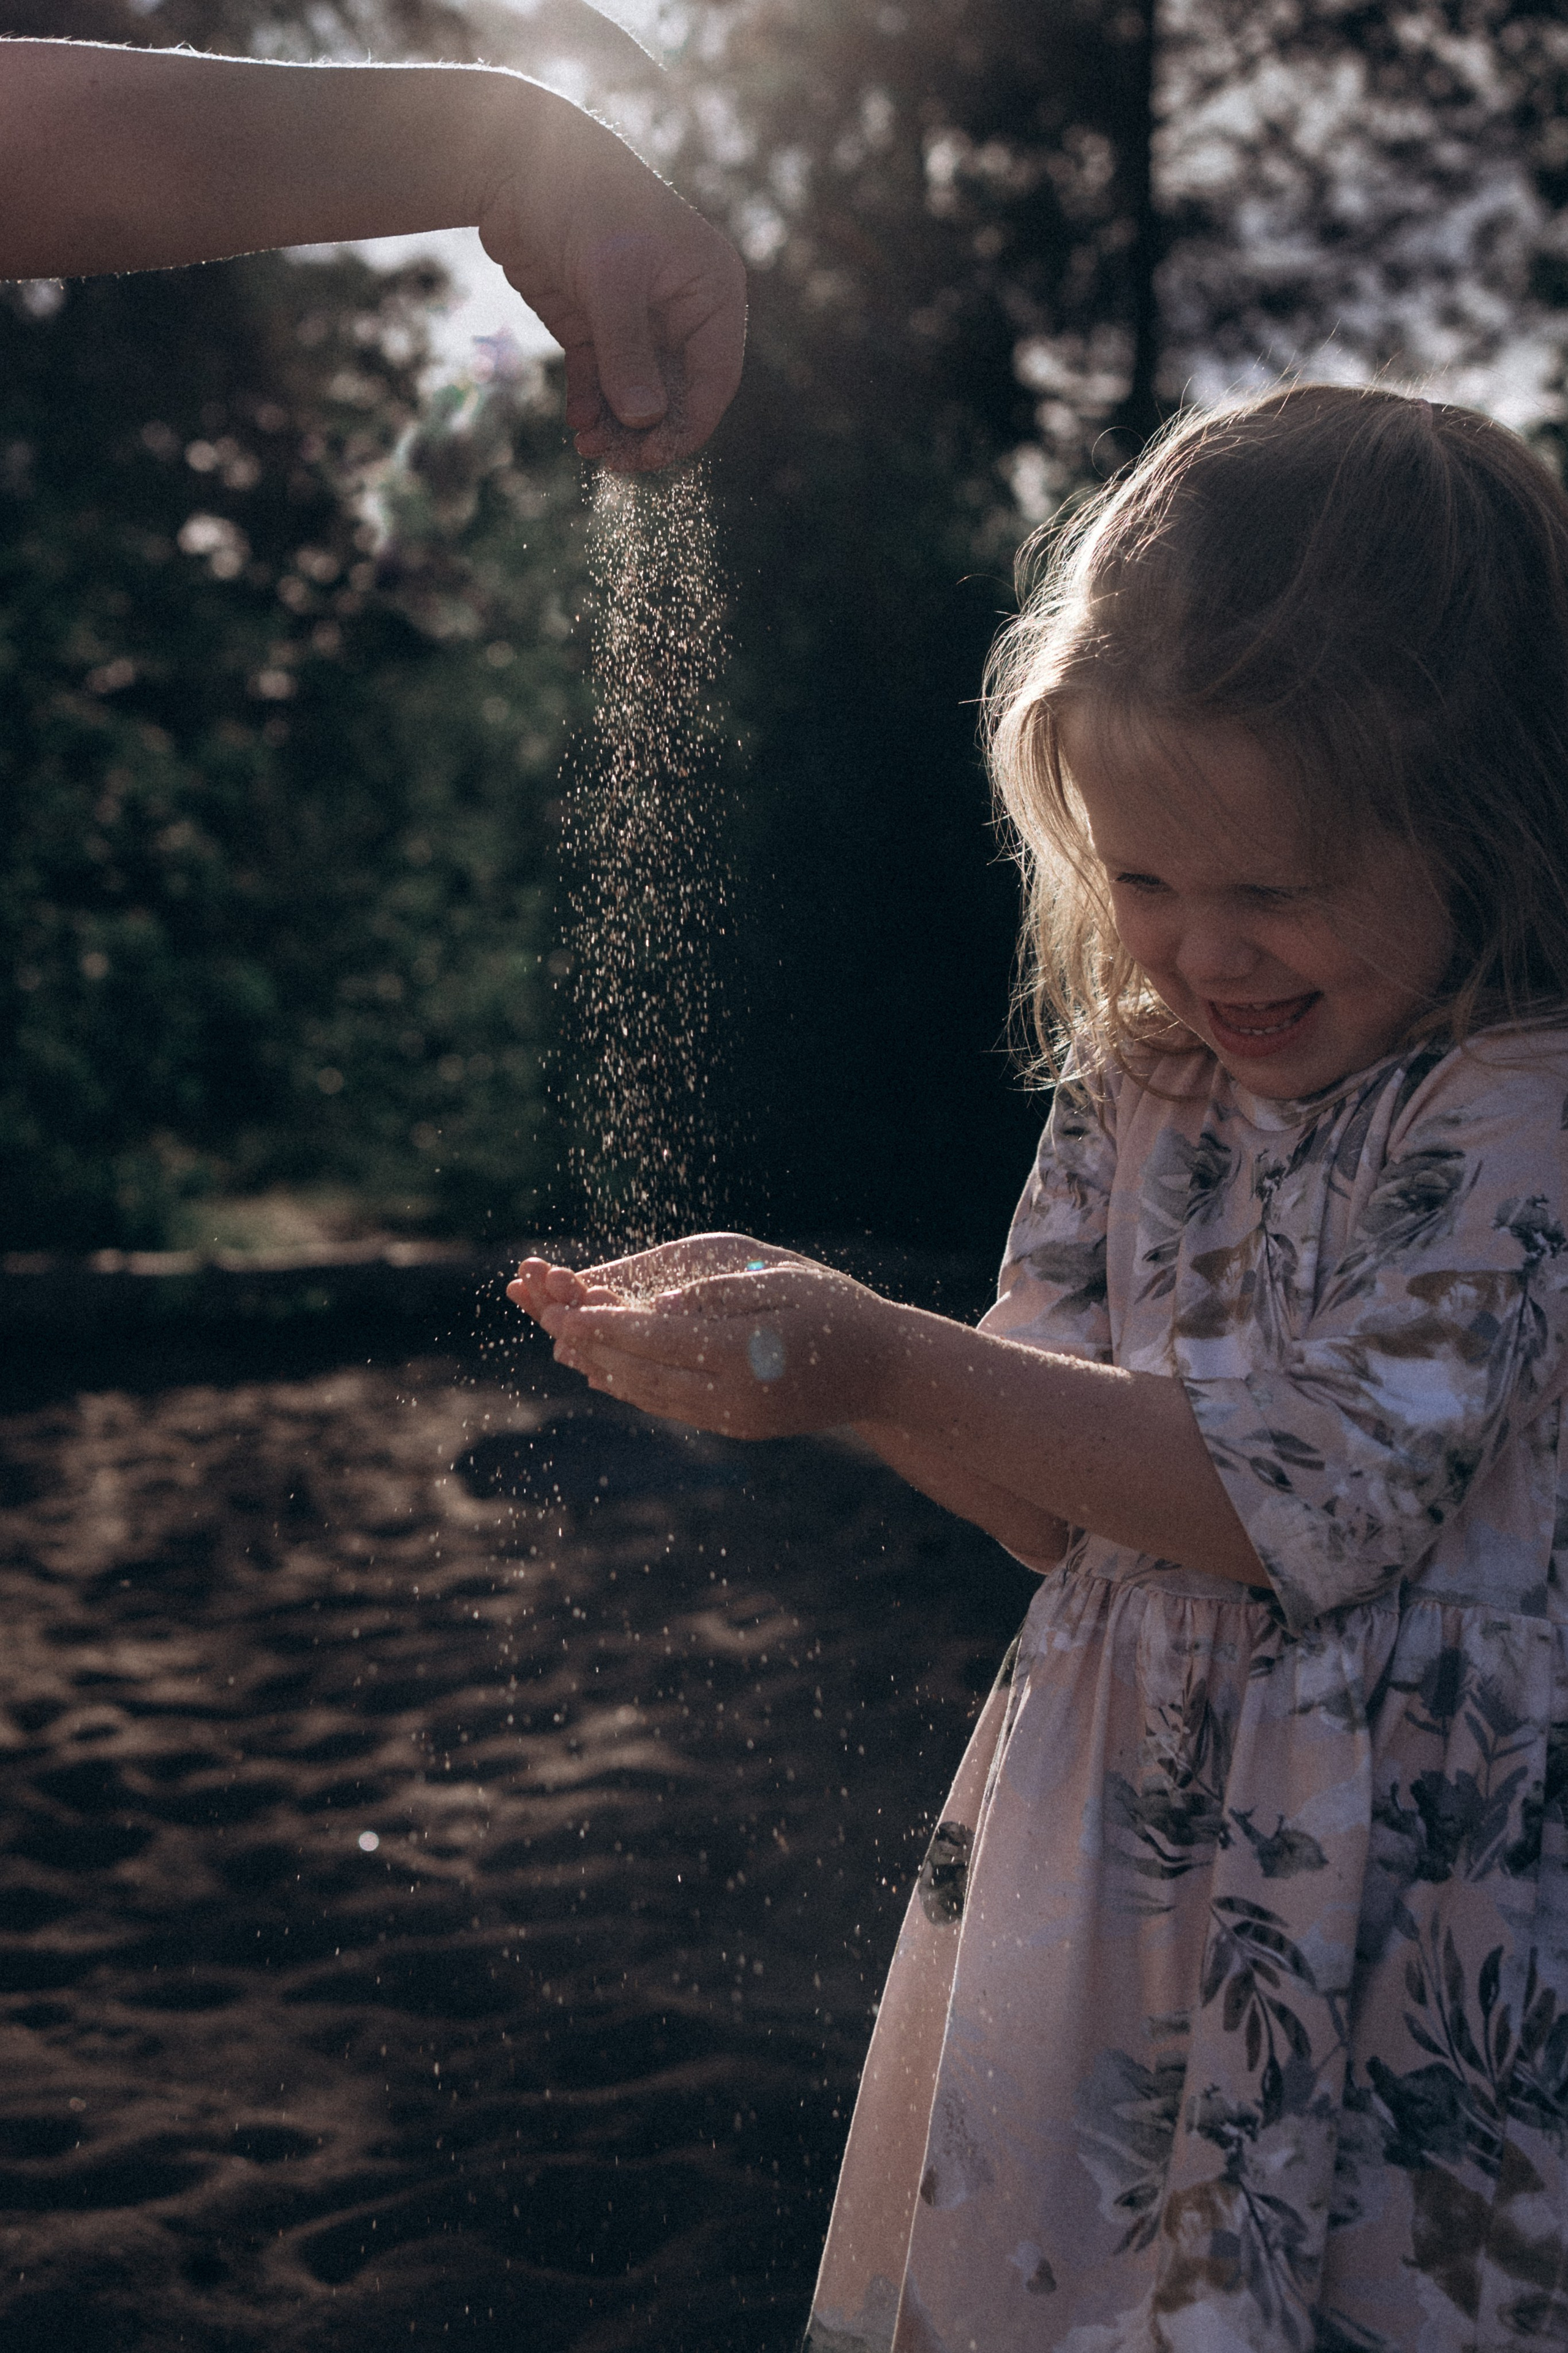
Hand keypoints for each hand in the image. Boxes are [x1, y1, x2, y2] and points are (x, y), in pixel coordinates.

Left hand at [478, 86, 746, 472]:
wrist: (513, 158)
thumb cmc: (581, 199)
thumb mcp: (610, 281)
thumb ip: (627, 355)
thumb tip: (645, 422)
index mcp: (711, 291)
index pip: (714, 379)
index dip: (686, 426)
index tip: (652, 458)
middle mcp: (682, 309)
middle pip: (677, 394)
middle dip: (646, 432)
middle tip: (613, 461)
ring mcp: (638, 318)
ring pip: (638, 393)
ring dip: (617, 426)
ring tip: (589, 449)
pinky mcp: (596, 323)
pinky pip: (604, 379)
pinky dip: (593, 404)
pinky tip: (578, 425)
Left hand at [509, 1241, 895, 1437]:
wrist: (885, 1373)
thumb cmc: (837, 1312)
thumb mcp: (780, 1284)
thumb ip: (716, 1297)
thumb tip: (654, 1311)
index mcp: (741, 1355)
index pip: (653, 1340)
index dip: (602, 1325)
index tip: (560, 1310)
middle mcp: (730, 1398)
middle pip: (641, 1373)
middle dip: (591, 1346)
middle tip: (546, 1321)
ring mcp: (732, 1419)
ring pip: (651, 1395)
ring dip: (604, 1369)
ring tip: (565, 1345)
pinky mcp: (736, 1427)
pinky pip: (672, 1407)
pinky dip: (634, 1388)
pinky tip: (610, 1372)